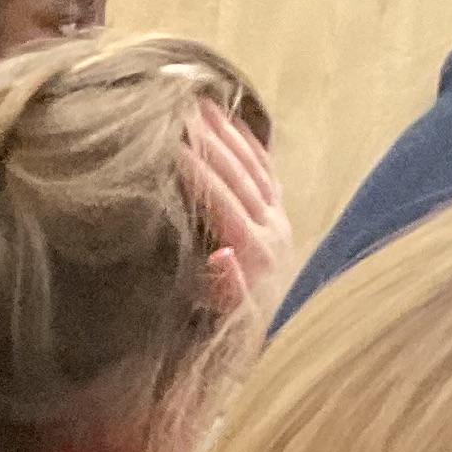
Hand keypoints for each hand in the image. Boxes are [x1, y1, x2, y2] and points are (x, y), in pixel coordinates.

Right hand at [189, 107, 294, 330]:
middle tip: (181, 110)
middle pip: (239, 176)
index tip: (169, 143)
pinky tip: (235, 125)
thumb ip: (226, 289)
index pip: (222, 202)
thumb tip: (224, 255)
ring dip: (228, 135)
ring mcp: (279, 223)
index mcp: (253, 255)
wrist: (256, 346)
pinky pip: (268, 173)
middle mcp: (272, 234)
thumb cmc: (228, 335)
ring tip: (201, 105)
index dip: (197, 171)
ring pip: (254, 168)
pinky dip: (252, 146)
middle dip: (211, 141)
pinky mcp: (282, 221)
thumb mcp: (222, 321)